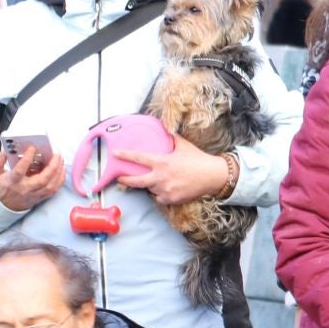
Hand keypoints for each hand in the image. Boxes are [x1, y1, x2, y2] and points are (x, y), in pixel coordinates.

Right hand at [0, 147, 65, 210]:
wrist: (4, 206)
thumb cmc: (1, 188)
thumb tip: (5, 150)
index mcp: (12, 182)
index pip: (20, 170)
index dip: (26, 159)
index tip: (32, 148)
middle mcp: (24, 189)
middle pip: (41, 180)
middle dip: (52, 166)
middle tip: (56, 154)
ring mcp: (34, 195)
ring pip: (50, 185)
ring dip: (58, 172)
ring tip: (60, 160)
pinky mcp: (40, 198)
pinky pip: (53, 190)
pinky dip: (60, 180)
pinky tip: (62, 170)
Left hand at [110, 131, 231, 205]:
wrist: (213, 176)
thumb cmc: (198, 159)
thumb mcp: (184, 145)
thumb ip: (172, 138)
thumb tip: (166, 127)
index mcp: (162, 162)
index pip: (139, 158)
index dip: (126, 156)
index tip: (116, 154)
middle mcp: (161, 177)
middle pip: (136, 182)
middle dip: (125, 180)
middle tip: (120, 178)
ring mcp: (165, 190)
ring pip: (150, 189)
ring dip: (151, 185)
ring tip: (160, 179)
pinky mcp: (170, 199)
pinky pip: (159, 197)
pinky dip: (161, 193)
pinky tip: (169, 188)